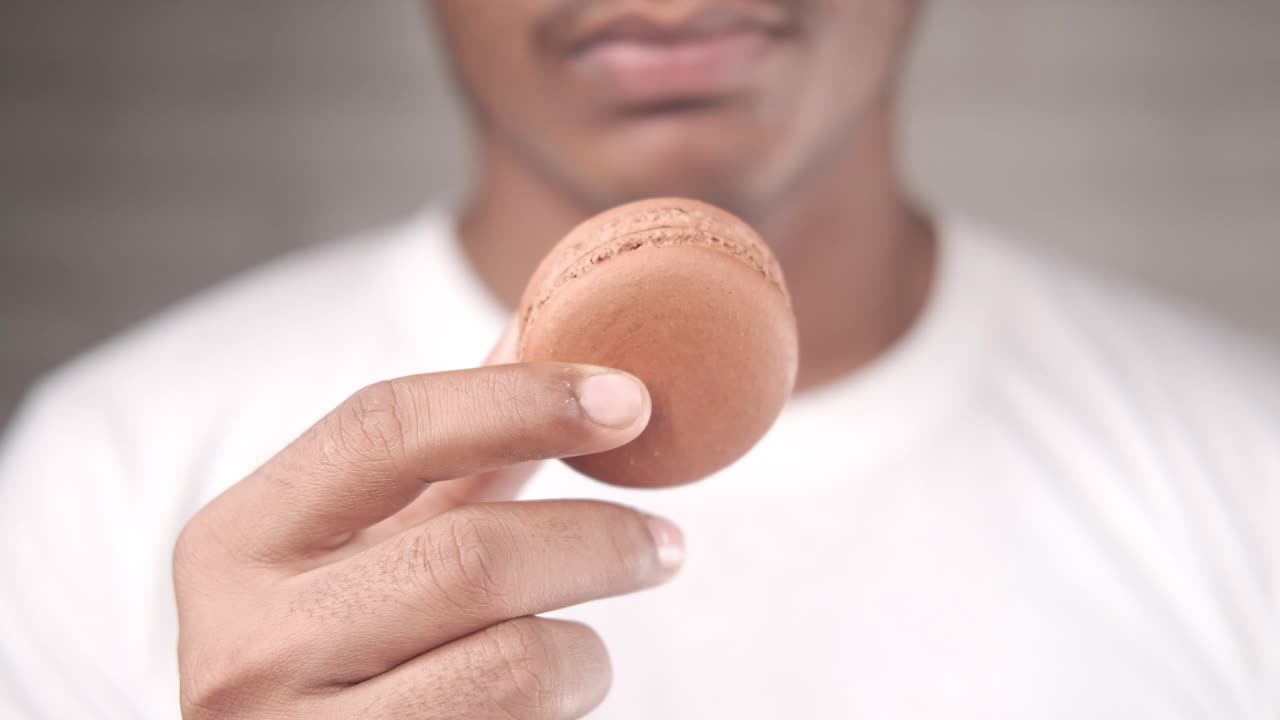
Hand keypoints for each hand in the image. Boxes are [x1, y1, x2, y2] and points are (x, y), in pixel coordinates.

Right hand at [173, 330, 682, 718]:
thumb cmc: (336, 645)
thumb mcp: (364, 545)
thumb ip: (443, 449)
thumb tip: (531, 322)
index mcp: (235, 543)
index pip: (384, 429)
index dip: (519, 399)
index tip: (627, 399)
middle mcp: (247, 643)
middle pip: (471, 554)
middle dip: (598, 539)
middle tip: (664, 542)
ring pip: (517, 662)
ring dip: (585, 648)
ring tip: (587, 647)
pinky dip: (562, 706)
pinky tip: (546, 702)